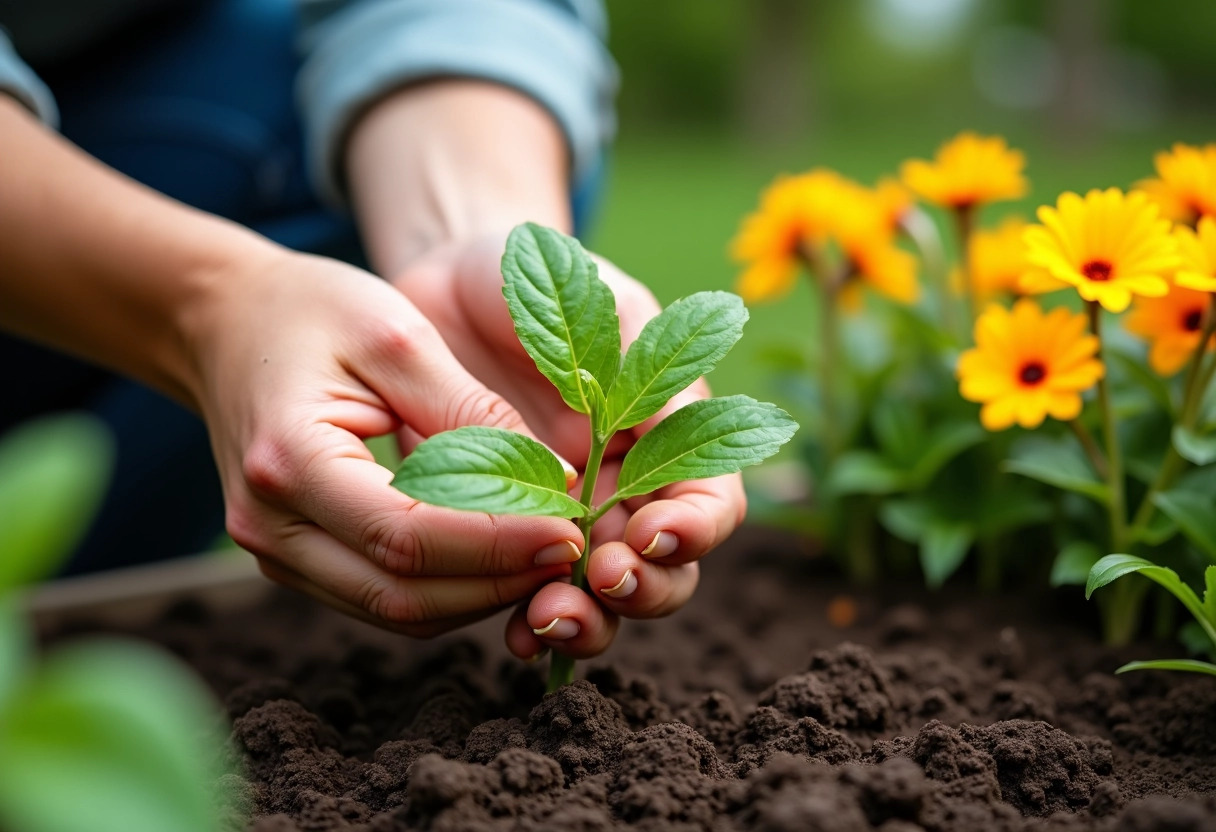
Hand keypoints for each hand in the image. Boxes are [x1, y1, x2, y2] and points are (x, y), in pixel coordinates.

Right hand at [186, 246, 584, 635]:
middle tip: (575, 549)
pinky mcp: (297, 560)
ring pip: (397, 612)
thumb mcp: (399, 335)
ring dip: (481, 596)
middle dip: (500, 582)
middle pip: (403, 596)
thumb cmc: (311, 311)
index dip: (498, 543)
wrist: (226, 322)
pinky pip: (384, 597)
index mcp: (288, 461)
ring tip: (550, 555)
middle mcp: (270, 526)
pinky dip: (450, 589)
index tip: (573, 526)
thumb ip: (472, 411)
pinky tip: (502, 556)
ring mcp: (276, 553)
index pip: (408, 536)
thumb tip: (555, 480)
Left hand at [393, 237, 747, 658]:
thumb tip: (663, 423)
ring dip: (590, 620)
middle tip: (604, 580)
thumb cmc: (536, 283)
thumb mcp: (597, 298)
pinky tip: (512, 633)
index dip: (696, 528)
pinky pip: (529, 593)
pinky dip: (527, 621)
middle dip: (644, 587)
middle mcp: (627, 487)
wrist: (447, 287)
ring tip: (548, 620)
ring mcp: (569, 519)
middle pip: (668, 569)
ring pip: (603, 598)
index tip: (652, 532)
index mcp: (667, 435)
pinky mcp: (509, 534)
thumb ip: (640, 354)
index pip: (711, 500)